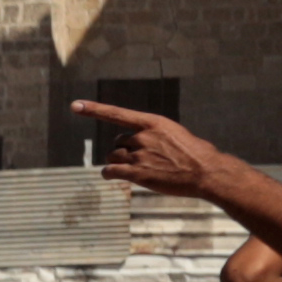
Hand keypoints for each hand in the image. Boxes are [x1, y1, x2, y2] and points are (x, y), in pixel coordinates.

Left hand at [67, 96, 244, 208]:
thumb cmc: (196, 154)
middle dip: (124, 149)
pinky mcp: (137, 173)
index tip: (75, 105)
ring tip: (138, 168)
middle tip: (141, 158)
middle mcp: (142, 136)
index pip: (117, 114)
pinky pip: (111, 171)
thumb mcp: (176, 134)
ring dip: (120, 162)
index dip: (94, 110)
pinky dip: (109, 173)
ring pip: (114, 156)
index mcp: (152, 122)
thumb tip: (143, 145)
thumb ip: (155, 136)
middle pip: (118, 142)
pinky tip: (112, 176)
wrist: (207, 172)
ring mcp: (139, 155)